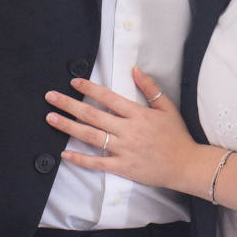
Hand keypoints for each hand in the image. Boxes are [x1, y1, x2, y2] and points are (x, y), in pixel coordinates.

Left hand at [45, 67, 199, 190]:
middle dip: (69, 105)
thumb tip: (135, 69)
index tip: (73, 82)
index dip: (89, 88)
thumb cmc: (176, 135)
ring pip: (91, 136)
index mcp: (138, 114)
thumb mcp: (167, 108)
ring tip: (51, 119)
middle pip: (93, 115)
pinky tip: (64, 153)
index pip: (108, 97)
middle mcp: (127, 130)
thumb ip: (150, 88)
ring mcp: (123, 149)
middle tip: (51, 97)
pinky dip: (80, 158)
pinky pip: (97, 162)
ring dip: (69, 127)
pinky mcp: (122, 167)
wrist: (185, 165)